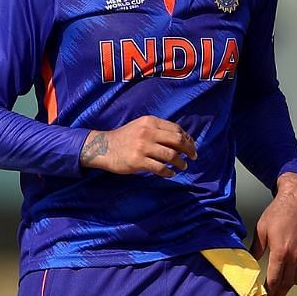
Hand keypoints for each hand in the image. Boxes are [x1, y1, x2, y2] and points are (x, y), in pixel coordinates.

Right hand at [79, 116, 197, 176]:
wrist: (103, 147)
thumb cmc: (125, 137)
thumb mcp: (141, 126)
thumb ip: (158, 130)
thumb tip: (181, 139)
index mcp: (150, 121)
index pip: (176, 129)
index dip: (187, 138)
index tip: (191, 146)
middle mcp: (147, 132)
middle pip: (177, 141)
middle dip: (189, 150)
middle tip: (193, 157)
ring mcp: (143, 147)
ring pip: (171, 155)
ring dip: (180, 162)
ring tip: (183, 166)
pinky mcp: (138, 161)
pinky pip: (160, 168)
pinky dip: (168, 172)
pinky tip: (170, 174)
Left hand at [251, 173, 296, 295]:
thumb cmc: (277, 212)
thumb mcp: (261, 230)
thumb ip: (256, 249)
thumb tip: (250, 263)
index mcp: (281, 252)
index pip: (274, 280)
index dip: (268, 292)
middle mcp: (295, 256)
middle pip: (286, 283)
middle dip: (278, 295)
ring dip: (288, 286)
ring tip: (279, 291)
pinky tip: (292, 278)